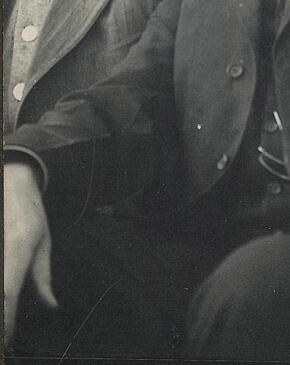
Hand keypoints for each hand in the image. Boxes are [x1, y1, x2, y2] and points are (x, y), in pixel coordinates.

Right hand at [4, 162, 56, 337]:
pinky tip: (4, 298)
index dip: (5, 323)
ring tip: (5, 326)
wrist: (8, 180)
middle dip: (0, 319)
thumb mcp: (42, 242)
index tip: (6, 342)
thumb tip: (52, 306)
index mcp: (17, 252)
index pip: (8, 296)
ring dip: (0, 304)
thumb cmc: (27, 213)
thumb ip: (42, 277)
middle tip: (4, 340)